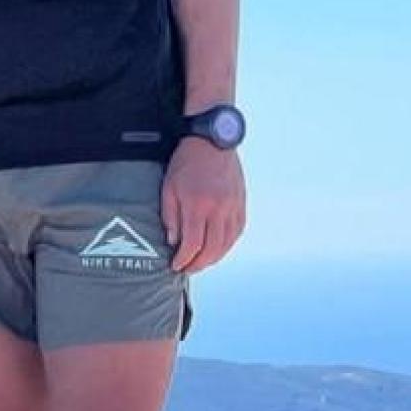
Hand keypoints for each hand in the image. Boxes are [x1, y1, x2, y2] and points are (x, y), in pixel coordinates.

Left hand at [161, 138, 246, 273]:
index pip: (192, 244)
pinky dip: (227, 245)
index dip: (184, 259)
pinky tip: (217, 249)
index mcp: (198, 205)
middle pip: (212, 249)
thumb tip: (174, 242)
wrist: (212, 141)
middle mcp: (219, 209)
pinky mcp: (241, 203)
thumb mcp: (169, 188)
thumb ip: (170, 217)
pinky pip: (237, 232)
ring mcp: (233, 207)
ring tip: (201, 263)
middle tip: (187, 269)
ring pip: (227, 243)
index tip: (176, 266)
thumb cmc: (186, 163)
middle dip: (198, 264)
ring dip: (214, 258)